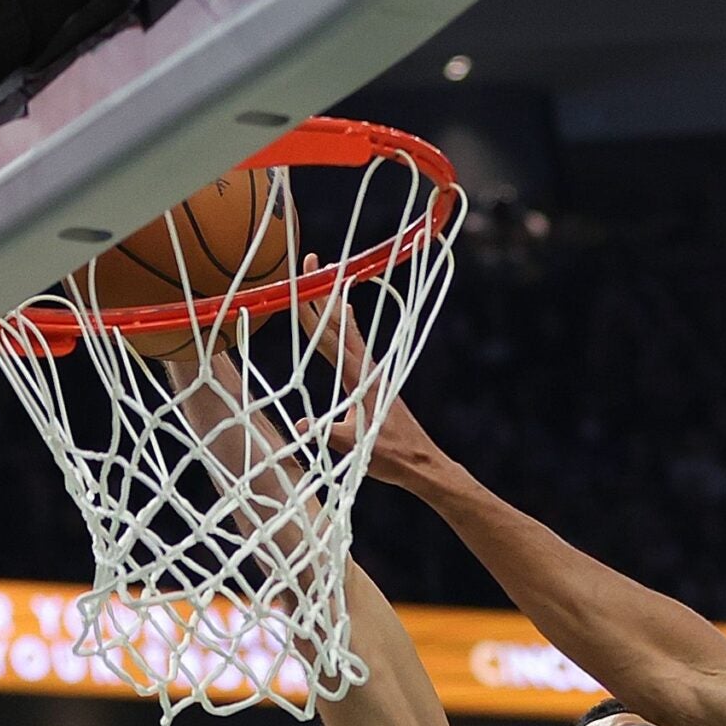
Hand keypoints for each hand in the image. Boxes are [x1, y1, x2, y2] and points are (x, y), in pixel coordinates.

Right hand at [290, 256, 446, 484]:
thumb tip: (303, 426)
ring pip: (349, 331)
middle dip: (324, 292)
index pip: (329, 337)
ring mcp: (373, 373)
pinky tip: (347, 317)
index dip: (313, 308)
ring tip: (329, 279)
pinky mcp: (377, 381)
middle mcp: (367, 369)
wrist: (422, 463)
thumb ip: (331, 435)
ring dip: (336, 305)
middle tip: (314, 261)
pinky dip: (347, 326)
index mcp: (359, 379)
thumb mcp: (357, 448)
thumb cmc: (392, 457)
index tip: (305, 279)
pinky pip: (357, 344)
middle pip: (339, 324)